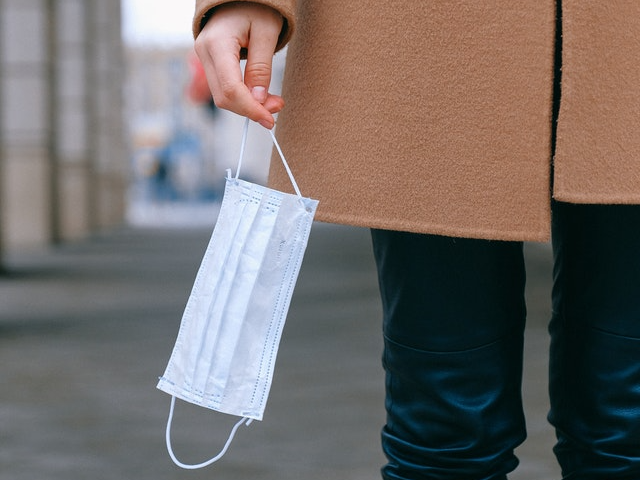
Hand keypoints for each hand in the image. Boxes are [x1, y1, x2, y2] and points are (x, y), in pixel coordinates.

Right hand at [194, 3, 284, 128]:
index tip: (270, 120)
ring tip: (271, 101)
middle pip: (224, 97)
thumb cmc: (255, 7)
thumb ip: (261, 68)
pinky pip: (223, 88)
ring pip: (222, 96)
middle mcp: (204, 52)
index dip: (250, 109)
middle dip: (251, 109)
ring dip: (247, 105)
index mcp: (218, 44)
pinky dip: (241, 97)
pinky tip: (258, 95)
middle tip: (276, 108)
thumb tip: (259, 100)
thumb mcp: (266, 34)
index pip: (231, 89)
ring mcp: (203, 58)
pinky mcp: (210, 63)